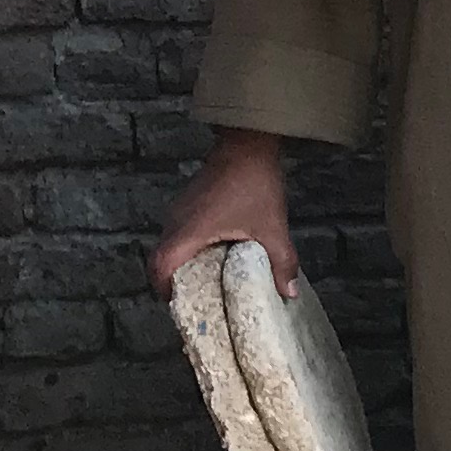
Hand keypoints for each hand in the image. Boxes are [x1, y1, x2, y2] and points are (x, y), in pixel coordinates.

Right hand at [152, 129, 297, 298]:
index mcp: (188, 231)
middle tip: (195, 300)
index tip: (179, 306)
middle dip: (173, 282)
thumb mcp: (272, 228)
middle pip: (160, 259)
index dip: (164, 290)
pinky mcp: (187, 203)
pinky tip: (213, 256)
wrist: (248, 145)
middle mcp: (175, 221)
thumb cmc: (254, 185)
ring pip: (169, 245)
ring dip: (181, 264)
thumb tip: (289, 293)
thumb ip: (281, 262)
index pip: (160, 267)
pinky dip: (189, 248)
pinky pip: (179, 232)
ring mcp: (178, 210)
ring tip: (205, 283)